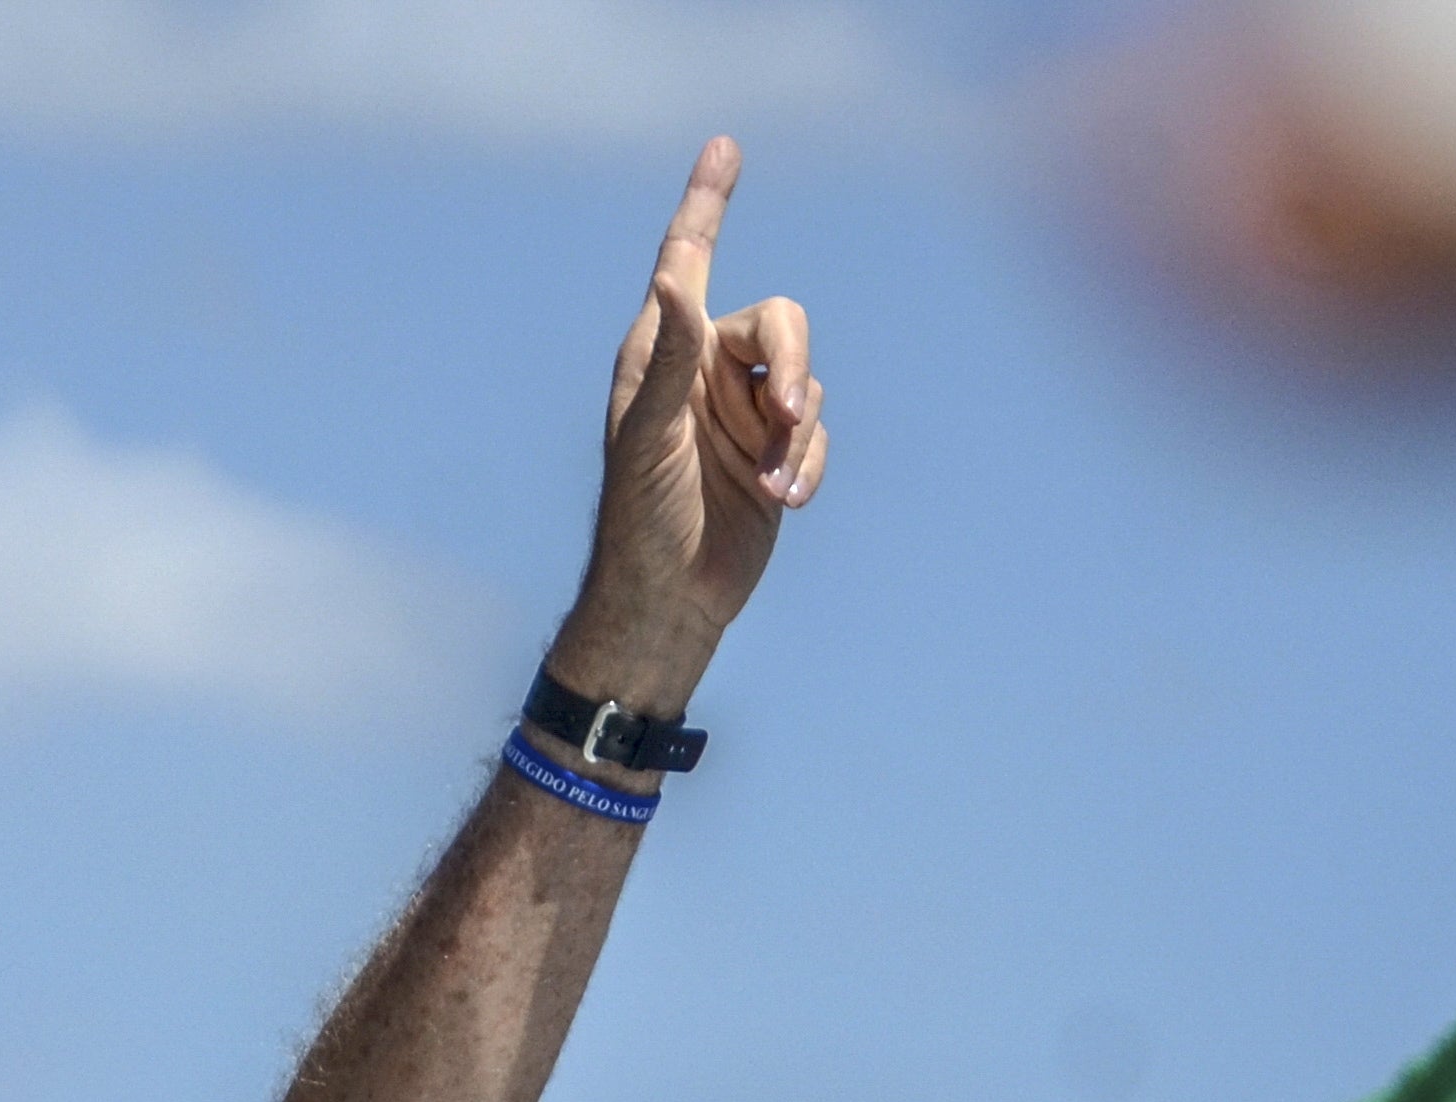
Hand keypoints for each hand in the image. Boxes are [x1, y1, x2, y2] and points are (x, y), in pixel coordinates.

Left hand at [551, 136, 827, 715]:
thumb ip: (671, 355)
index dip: (708, 201)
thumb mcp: (649, 436)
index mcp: (661, 353)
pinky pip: (816, 432)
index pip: (689, 260)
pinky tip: (785, 500)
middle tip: (783, 414)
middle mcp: (705, 370)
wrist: (670, 601)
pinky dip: (808, 463)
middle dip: (792, 365)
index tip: (724, 145)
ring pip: (807, 382)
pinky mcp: (776, 453)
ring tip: (774, 485)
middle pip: (780, 322)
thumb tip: (674, 275)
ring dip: (799, 434)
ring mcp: (744, 412)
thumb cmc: (639, 521)